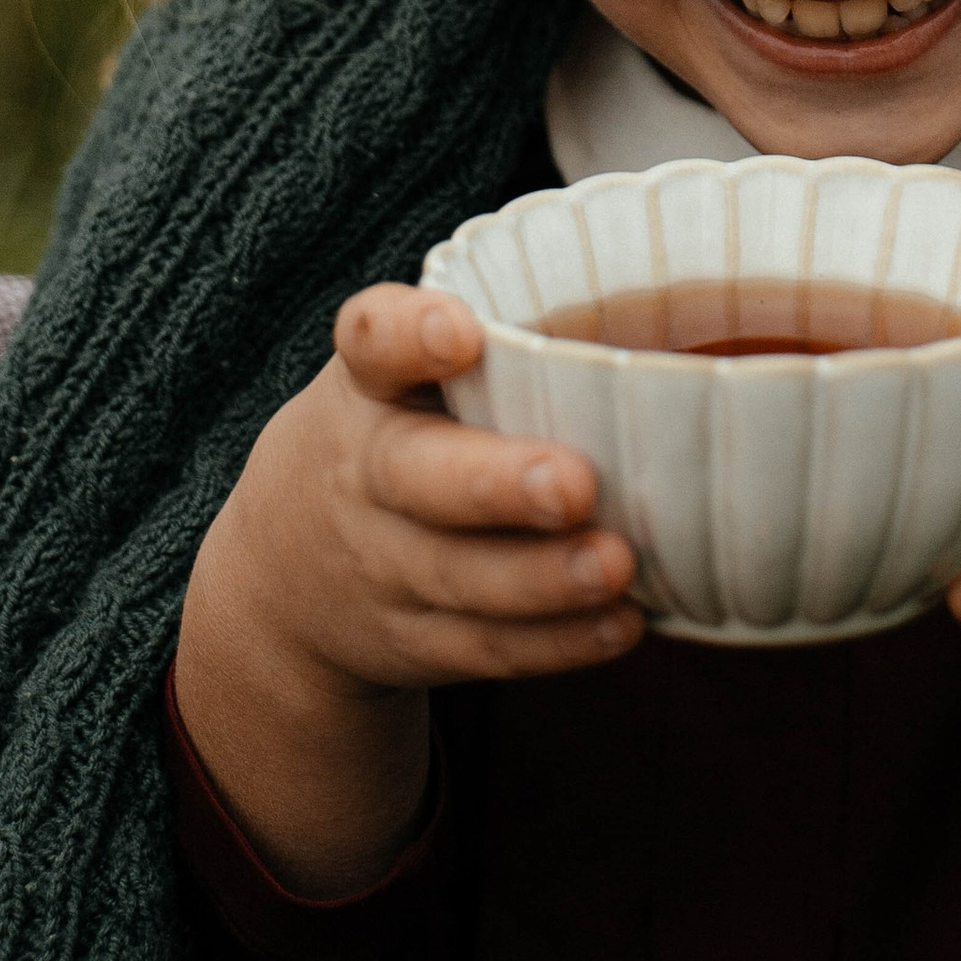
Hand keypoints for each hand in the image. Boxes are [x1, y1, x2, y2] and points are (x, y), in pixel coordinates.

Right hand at [174, 284, 641, 890]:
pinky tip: (620, 623)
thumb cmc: (400, 429)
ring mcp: (385, 564)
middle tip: (575, 482)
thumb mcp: (406, 372)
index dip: (408, 336)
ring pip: (459, 576)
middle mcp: (367, 472)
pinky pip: (484, 647)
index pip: (372, 342)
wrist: (285, 564)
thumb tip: (675, 313)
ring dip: (542, 579)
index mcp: (369, 384)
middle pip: (417, 479)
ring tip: (617, 564)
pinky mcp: (415, 638)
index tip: (458, 333)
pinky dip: (554, 644)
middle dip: (495, 484)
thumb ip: (501, 343)